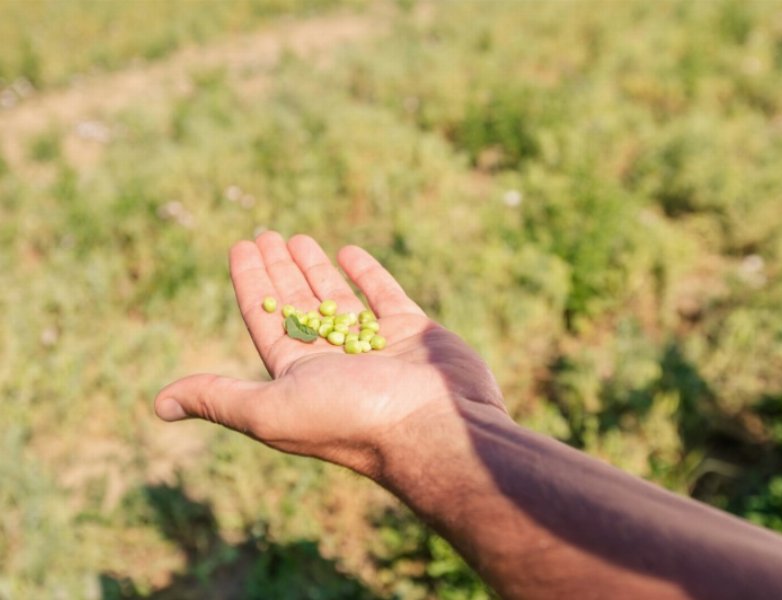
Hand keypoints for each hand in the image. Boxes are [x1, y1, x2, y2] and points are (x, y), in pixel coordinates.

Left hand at [155, 232, 506, 477]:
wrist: (435, 428)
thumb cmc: (351, 419)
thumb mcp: (271, 409)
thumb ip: (220, 398)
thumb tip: (159, 404)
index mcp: (299, 377)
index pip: (266, 320)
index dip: (251, 283)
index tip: (241, 247)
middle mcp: (334, 362)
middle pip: (298, 306)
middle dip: (279, 271)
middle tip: (265, 235)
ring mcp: (376, 346)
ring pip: (339, 298)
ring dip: (315, 268)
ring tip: (297, 237)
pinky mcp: (414, 332)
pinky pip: (385, 296)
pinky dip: (367, 274)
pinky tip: (347, 252)